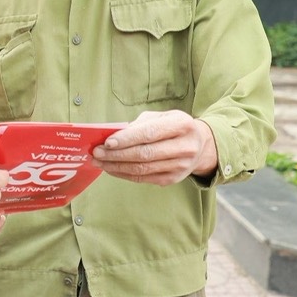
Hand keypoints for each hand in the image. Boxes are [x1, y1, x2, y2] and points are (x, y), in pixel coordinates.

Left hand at [91, 110, 217, 184]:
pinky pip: (143, 178)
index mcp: (181, 125)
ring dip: (116, 166)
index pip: (149, 133)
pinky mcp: (172, 179)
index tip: (107, 142)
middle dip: (116, 154)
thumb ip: (139, 125)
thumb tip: (112, 136)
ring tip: (99, 161)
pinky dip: (124, 174)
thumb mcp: (161, 117)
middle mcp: (184, 147)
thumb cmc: (174, 127)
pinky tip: (112, 168)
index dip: (127, 139)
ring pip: (142, 169)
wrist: (199, 145)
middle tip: (96, 153)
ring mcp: (180, 166)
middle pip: (144, 154)